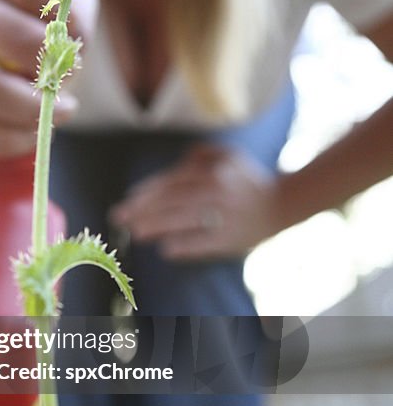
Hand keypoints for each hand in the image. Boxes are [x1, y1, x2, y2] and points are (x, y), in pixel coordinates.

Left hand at [110, 143, 284, 259]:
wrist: (285, 202)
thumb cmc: (249, 180)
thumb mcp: (228, 156)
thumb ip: (200, 155)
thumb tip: (174, 163)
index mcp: (212, 172)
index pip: (173, 182)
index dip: (148, 191)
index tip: (128, 200)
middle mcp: (216, 192)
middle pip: (173, 201)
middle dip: (143, 210)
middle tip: (119, 218)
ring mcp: (224, 215)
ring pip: (185, 221)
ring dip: (157, 227)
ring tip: (135, 233)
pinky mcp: (232, 237)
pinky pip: (205, 243)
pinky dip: (186, 246)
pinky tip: (166, 250)